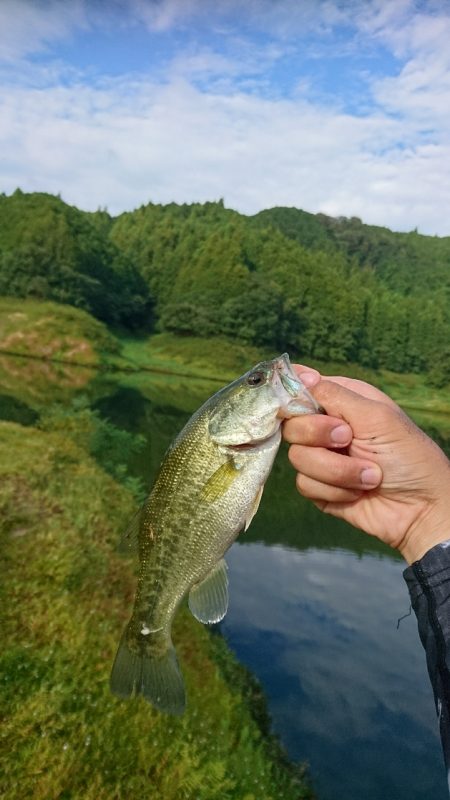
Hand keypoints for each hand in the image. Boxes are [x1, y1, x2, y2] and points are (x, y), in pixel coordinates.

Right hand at [284, 367, 449, 563]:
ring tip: (370, 476)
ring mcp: (323, 459)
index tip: (309, 409)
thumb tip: (300, 373)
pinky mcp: (320, 488)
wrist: (421, 509)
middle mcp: (328, 428)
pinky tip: (357, 493)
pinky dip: (334, 491)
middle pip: (293, 425)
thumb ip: (334, 394)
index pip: (301, 390)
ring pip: (298, 458)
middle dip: (320, 436)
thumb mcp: (376, 416)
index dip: (296, 400)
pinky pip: (305, 484)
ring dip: (337, 471)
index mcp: (343, 402)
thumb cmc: (408, 456)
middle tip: (350, 441)